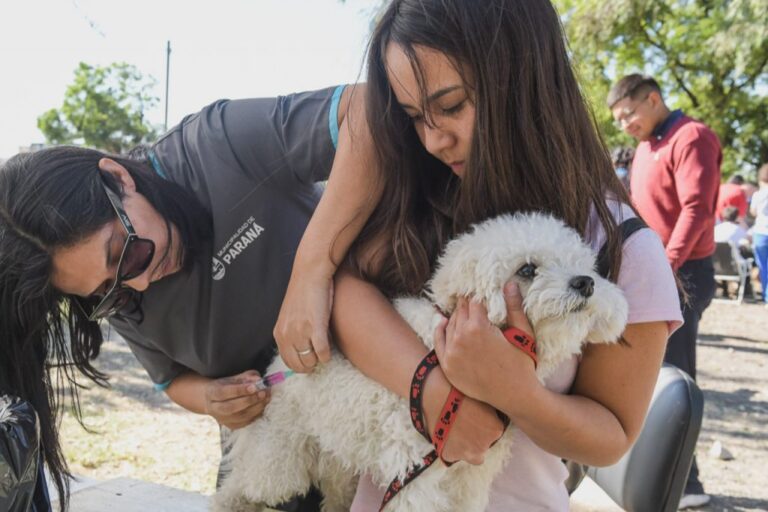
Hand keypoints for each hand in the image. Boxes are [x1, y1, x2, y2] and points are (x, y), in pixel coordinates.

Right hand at [204, 370, 270, 429]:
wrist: (214, 400)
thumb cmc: (226, 386)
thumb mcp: (233, 378)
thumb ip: (246, 377)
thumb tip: (258, 379)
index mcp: (212, 393)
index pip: (224, 393)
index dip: (239, 390)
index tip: (254, 386)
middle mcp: (215, 409)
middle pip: (231, 407)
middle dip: (249, 400)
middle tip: (263, 392)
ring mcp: (223, 419)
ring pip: (240, 416)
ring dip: (256, 407)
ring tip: (266, 397)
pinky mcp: (232, 426)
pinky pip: (246, 422)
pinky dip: (256, 414)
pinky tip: (263, 405)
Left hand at [274, 271, 333, 371]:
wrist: (310, 274)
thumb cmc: (304, 293)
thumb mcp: (289, 316)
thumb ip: (290, 333)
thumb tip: (300, 350)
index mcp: (279, 333)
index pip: (288, 362)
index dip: (300, 365)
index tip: (310, 361)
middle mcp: (287, 334)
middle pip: (299, 365)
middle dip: (310, 365)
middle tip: (318, 358)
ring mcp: (300, 332)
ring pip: (310, 361)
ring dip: (319, 360)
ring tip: (324, 350)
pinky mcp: (315, 327)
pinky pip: (322, 353)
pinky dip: (327, 355)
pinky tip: (329, 348)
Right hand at [421, 369, 503, 464]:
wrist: (436, 395)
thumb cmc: (460, 390)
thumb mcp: (483, 397)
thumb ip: (491, 410)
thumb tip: (493, 408)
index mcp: (496, 429)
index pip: (495, 430)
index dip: (485, 422)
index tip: (476, 414)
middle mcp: (484, 445)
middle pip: (484, 443)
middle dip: (477, 435)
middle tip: (465, 420)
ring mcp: (466, 453)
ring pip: (472, 455)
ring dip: (466, 445)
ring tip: (455, 428)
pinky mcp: (449, 455)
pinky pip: (452, 453)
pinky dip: (449, 446)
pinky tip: (444, 431)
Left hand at [434, 282, 537, 408]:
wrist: (516, 396)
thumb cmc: (523, 364)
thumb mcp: (523, 333)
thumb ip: (514, 307)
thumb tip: (509, 283)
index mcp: (478, 327)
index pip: (473, 302)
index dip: (478, 297)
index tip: (480, 293)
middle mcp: (460, 338)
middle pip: (460, 312)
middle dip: (467, 306)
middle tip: (472, 301)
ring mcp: (451, 353)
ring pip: (449, 324)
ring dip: (456, 317)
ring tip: (463, 311)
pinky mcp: (447, 366)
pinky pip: (439, 341)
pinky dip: (439, 330)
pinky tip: (442, 322)